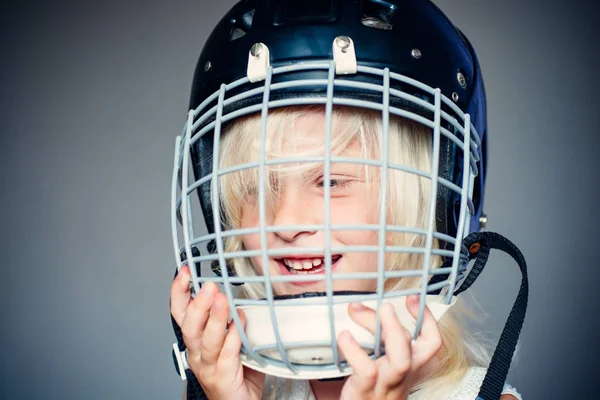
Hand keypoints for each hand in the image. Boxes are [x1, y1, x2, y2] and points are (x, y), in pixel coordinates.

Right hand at [170, 266, 264, 399]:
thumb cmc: (236, 370)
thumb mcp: (229, 337)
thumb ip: (231, 317)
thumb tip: (239, 290)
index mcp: (195, 339)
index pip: (180, 312)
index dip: (179, 291)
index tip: (185, 271)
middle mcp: (196, 352)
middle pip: (189, 326)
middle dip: (198, 304)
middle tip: (209, 285)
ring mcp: (208, 366)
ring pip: (206, 341)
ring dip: (215, 318)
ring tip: (223, 300)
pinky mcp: (222, 378)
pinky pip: (226, 356)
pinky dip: (232, 338)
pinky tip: (239, 324)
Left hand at [337, 295, 442, 399]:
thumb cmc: (370, 394)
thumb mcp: (383, 368)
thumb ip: (380, 343)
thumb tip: (363, 311)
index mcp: (408, 367)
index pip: (431, 343)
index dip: (428, 319)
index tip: (412, 298)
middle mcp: (401, 376)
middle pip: (410, 347)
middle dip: (398, 322)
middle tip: (384, 304)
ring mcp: (385, 385)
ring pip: (399, 361)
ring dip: (387, 332)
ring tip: (362, 311)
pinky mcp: (365, 392)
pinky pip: (366, 370)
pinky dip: (354, 350)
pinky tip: (344, 336)